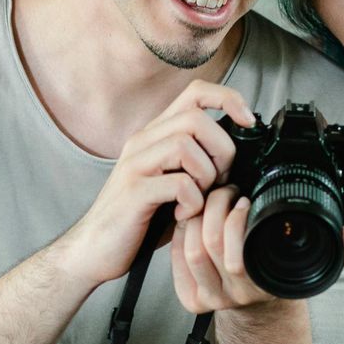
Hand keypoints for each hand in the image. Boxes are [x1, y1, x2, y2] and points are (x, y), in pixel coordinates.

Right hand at [51, 81, 254, 288]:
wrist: (94, 250)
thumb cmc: (140, 220)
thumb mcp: (173, 185)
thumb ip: (198, 166)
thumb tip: (240, 160)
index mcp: (155, 135)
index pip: (195, 93)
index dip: (228, 99)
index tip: (248, 122)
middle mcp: (143, 142)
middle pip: (196, 118)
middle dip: (221, 150)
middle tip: (218, 181)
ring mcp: (135, 164)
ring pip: (186, 144)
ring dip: (206, 176)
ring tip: (198, 199)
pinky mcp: (134, 191)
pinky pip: (178, 183)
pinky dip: (192, 202)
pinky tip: (182, 215)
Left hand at [170, 185, 343, 314]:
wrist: (263, 306)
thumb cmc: (282, 273)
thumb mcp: (312, 261)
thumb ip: (339, 249)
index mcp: (263, 288)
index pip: (235, 257)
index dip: (236, 219)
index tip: (245, 200)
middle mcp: (234, 297)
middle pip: (207, 244)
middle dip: (215, 206)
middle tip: (227, 191)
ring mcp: (209, 299)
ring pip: (189, 247)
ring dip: (197, 215)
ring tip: (211, 201)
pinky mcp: (190, 298)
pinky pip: (176, 256)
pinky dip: (181, 231)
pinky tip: (195, 219)